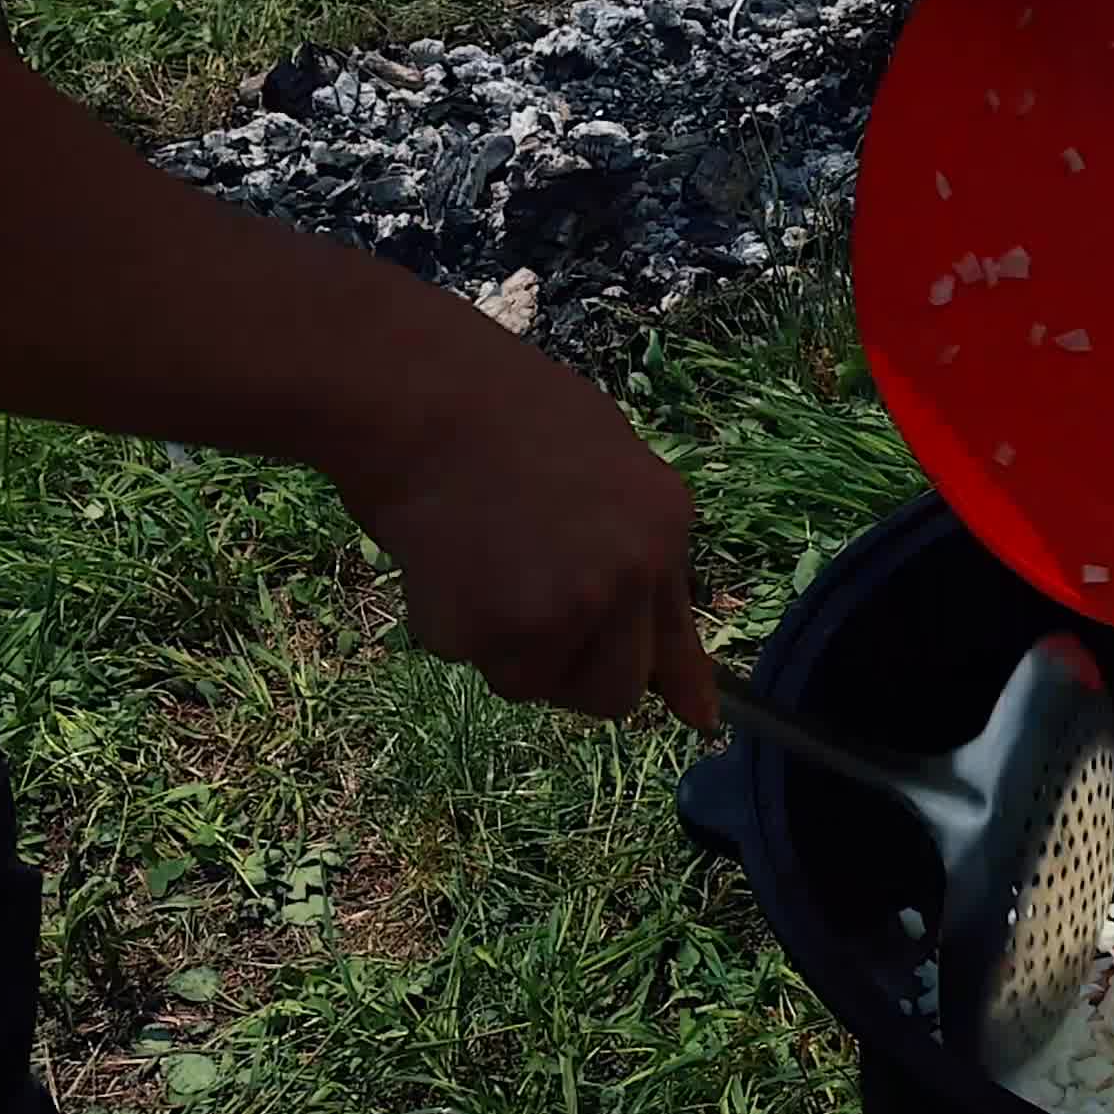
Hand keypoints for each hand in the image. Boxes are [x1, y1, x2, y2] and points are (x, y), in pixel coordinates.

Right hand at [339, 339, 717, 730]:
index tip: (698, 720)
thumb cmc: (497, 408)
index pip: (677, 636)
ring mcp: (562, 609)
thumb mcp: (603, 462)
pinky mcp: (490, 631)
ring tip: (476, 559)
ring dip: (501, 645)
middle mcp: (627, 578)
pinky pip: (469, 657)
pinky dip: (448, 622)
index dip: (679, 686)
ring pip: (531, 683)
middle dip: (569, 674)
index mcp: (662, 528)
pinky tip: (440, 556)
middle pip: (610, 693)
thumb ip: (631, 547)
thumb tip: (663, 648)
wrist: (415, 393)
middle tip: (524, 618)